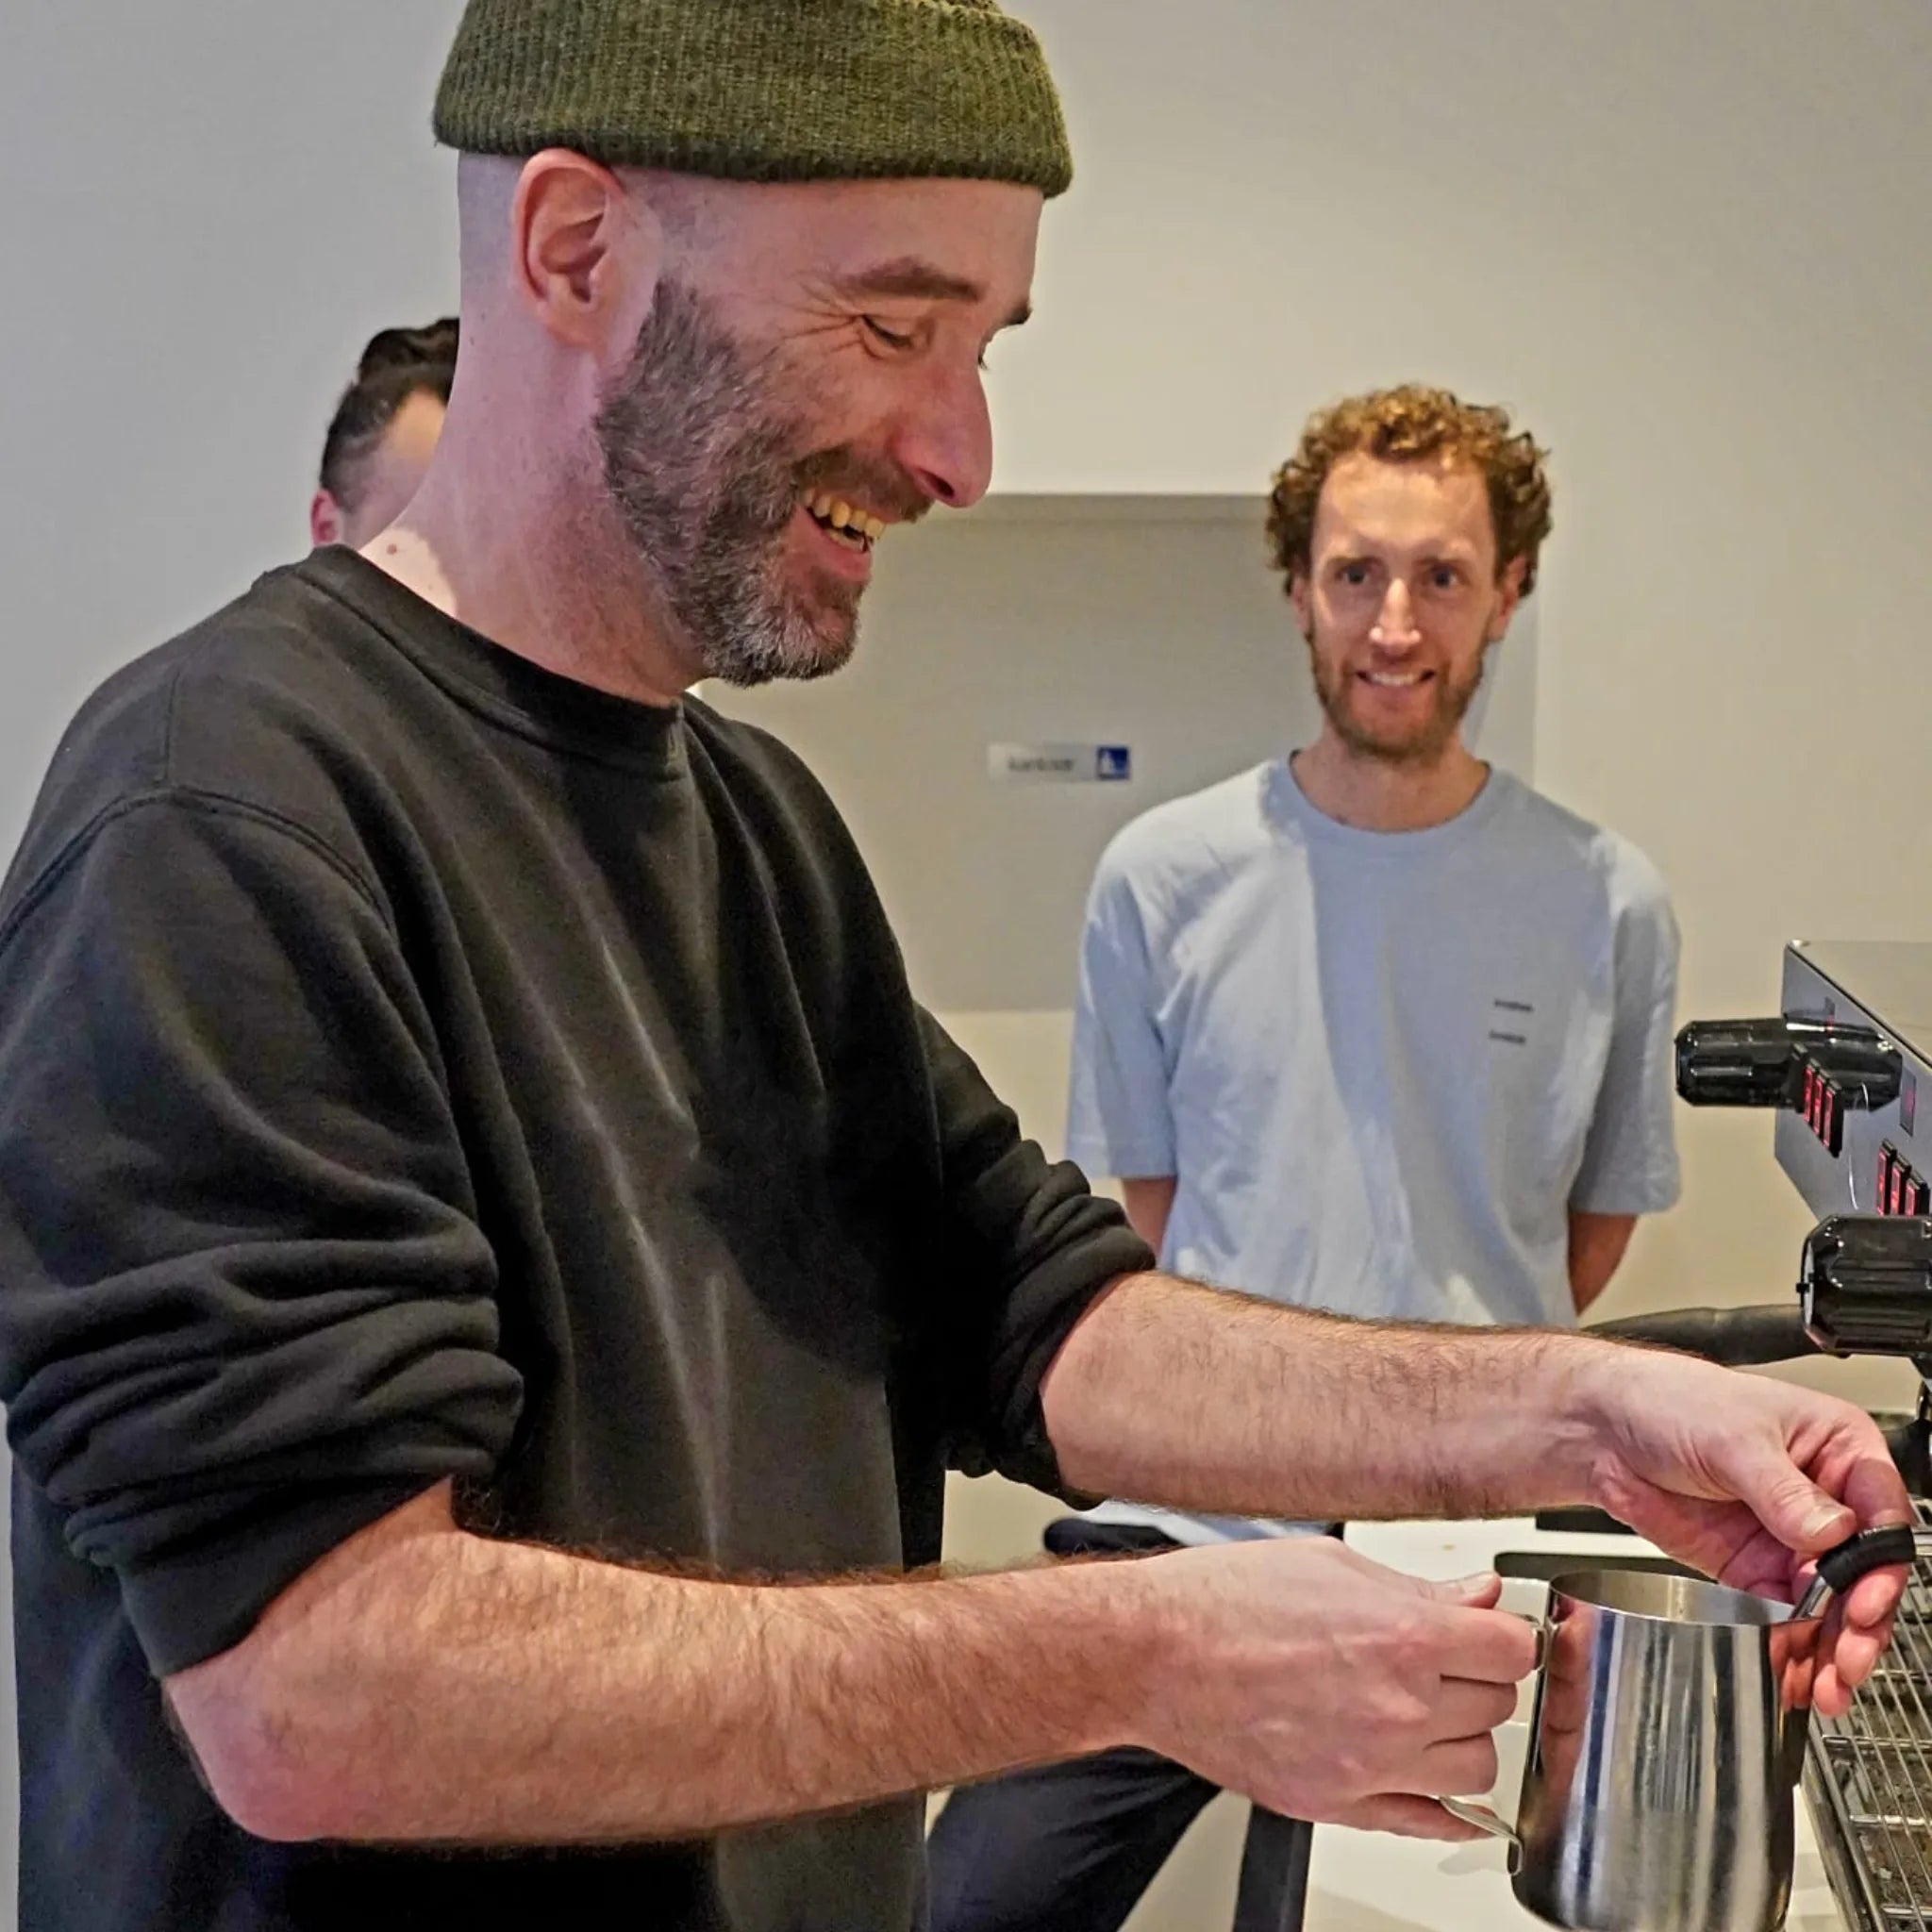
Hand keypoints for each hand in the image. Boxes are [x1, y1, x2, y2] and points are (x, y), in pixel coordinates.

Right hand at [1118, 1537, 1535, 1836]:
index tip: (1489, 1633)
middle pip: (1499, 1707)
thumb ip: (1419, 1589)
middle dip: (1477, 1678)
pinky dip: (1445, 1807)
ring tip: (1423, 1710)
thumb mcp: (1332, 1566)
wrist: (1153, 1652)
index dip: (1504, 1635)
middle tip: (1442, 1659)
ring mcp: (1371, 1765)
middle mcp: (1398, 1708)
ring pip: (1476, 1769)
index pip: (1515, 1650)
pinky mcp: (1338, 1804)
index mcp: (1403, 1637)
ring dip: (1461, 1738)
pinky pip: (1427, 1823)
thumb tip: (1479, 1598)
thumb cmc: (1224, 1600)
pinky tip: (1434, 1780)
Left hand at [1581, 1343, 1911, 1713]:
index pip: (1882, 1514)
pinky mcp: (1753, 1567)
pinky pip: (1784, 1615)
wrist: (1605, 1430)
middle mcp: (1824, 1497)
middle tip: (1847, 1657)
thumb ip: (1783, 1491)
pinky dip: (1791, 1645)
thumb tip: (1829, 1533)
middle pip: (1863, 1571)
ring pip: (1831, 1604)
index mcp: (1837, 1448)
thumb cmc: (1671, 1401)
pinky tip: (1794, 1672)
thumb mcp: (1732, 1438)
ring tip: (1827, 1683)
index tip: (1861, 1601)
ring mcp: (1790, 1538)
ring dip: (1831, 1645)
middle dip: (1861, 1620)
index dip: (1879, 1564)